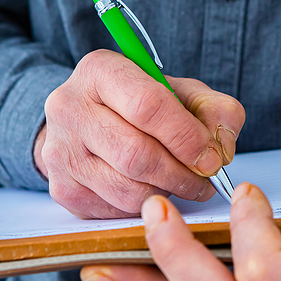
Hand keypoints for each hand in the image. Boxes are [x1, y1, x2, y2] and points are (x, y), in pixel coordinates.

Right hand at [34, 50, 244, 218]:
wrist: (87, 122)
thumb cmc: (140, 105)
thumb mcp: (182, 92)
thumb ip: (215, 110)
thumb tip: (220, 150)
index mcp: (100, 70)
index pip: (147, 106)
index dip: (186, 137)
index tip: (211, 158)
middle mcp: (70, 107)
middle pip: (136, 154)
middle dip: (180, 174)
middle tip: (203, 180)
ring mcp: (60, 150)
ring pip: (126, 189)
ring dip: (165, 193)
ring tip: (181, 183)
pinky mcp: (62, 187)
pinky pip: (114, 209)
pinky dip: (143, 206)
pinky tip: (152, 189)